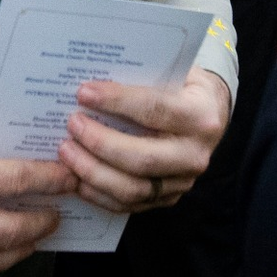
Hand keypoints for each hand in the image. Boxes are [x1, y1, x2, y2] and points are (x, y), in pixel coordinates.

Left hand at [58, 68, 231, 212]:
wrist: (210, 115)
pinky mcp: (168, 198)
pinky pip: (129, 204)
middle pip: (142, 158)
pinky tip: (77, 177)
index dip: (117, 101)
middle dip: (100, 143)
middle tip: (72, 126)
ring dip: (93, 172)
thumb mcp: (173, 72)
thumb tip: (90, 85)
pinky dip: (98, 193)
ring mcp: (183, 181)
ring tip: (66, 152)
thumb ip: (140, 77)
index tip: (83, 93)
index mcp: (200, 115)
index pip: (155, 110)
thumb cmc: (182, 87)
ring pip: (133, 188)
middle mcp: (195, 154)